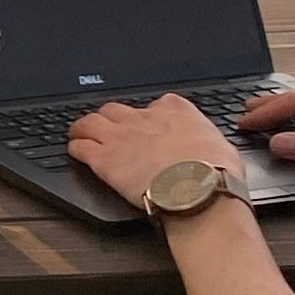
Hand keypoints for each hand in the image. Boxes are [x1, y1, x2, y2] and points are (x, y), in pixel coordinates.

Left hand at [66, 93, 246, 205]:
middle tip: (109, 129)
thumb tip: (206, 147)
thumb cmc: (215, 171)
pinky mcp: (104, 158)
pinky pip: (80, 146)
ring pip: (90, 122)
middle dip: (111, 119)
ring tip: (79, 133)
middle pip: (117, 109)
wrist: (197, 189)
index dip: (148, 117)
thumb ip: (203, 139)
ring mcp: (120, 136)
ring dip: (84, 128)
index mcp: (174, 110)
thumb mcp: (219, 144)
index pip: (156, 105)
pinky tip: (75, 150)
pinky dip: (75, 147)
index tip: (149, 126)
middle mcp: (143, 117)